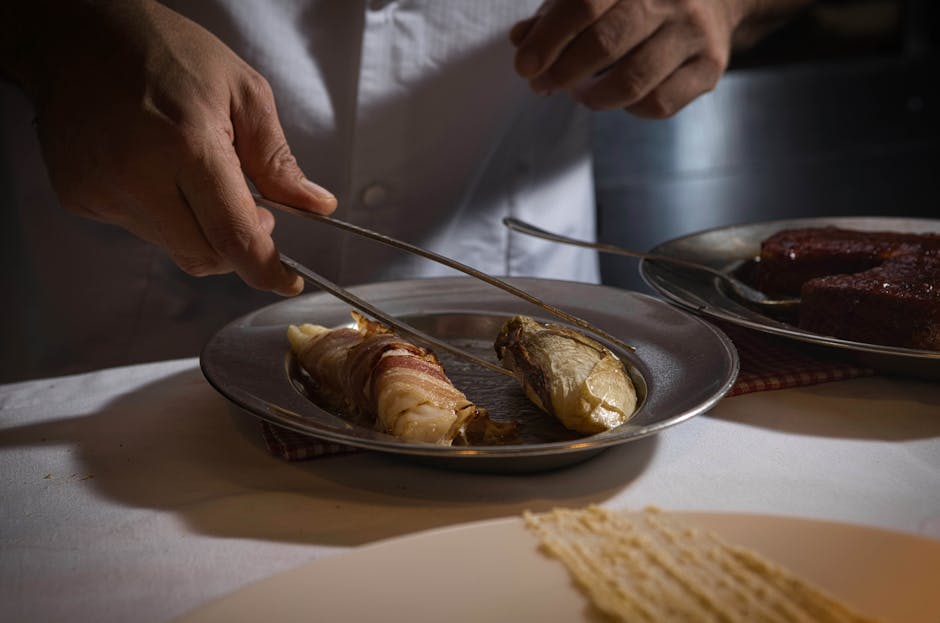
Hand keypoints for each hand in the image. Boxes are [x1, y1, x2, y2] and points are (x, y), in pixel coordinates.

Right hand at [18, 1, 335, 294]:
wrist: (78, 35)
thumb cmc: (165, 52)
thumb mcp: (243, 92)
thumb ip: (278, 159)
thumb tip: (316, 206)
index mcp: (187, 146)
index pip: (234, 236)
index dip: (266, 270)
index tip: (286, 280)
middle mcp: (138, 176)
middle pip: (204, 256)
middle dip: (236, 246)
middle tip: (249, 209)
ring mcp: (103, 191)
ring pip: (173, 247)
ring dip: (199, 228)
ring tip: (192, 174)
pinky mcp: (80, 199)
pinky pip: (140, 229)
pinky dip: (163, 214)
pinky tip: (156, 170)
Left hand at [510, 0, 742, 117]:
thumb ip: (557, 13)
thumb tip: (521, 39)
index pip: (584, 5)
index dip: (548, 39)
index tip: (526, 66)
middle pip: (605, 44)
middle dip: (563, 72)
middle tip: (543, 84)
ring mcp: (693, 33)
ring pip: (632, 82)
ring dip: (593, 96)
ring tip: (579, 92)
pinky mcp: (709, 67)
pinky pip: (659, 104)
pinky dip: (628, 108)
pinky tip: (620, 97)